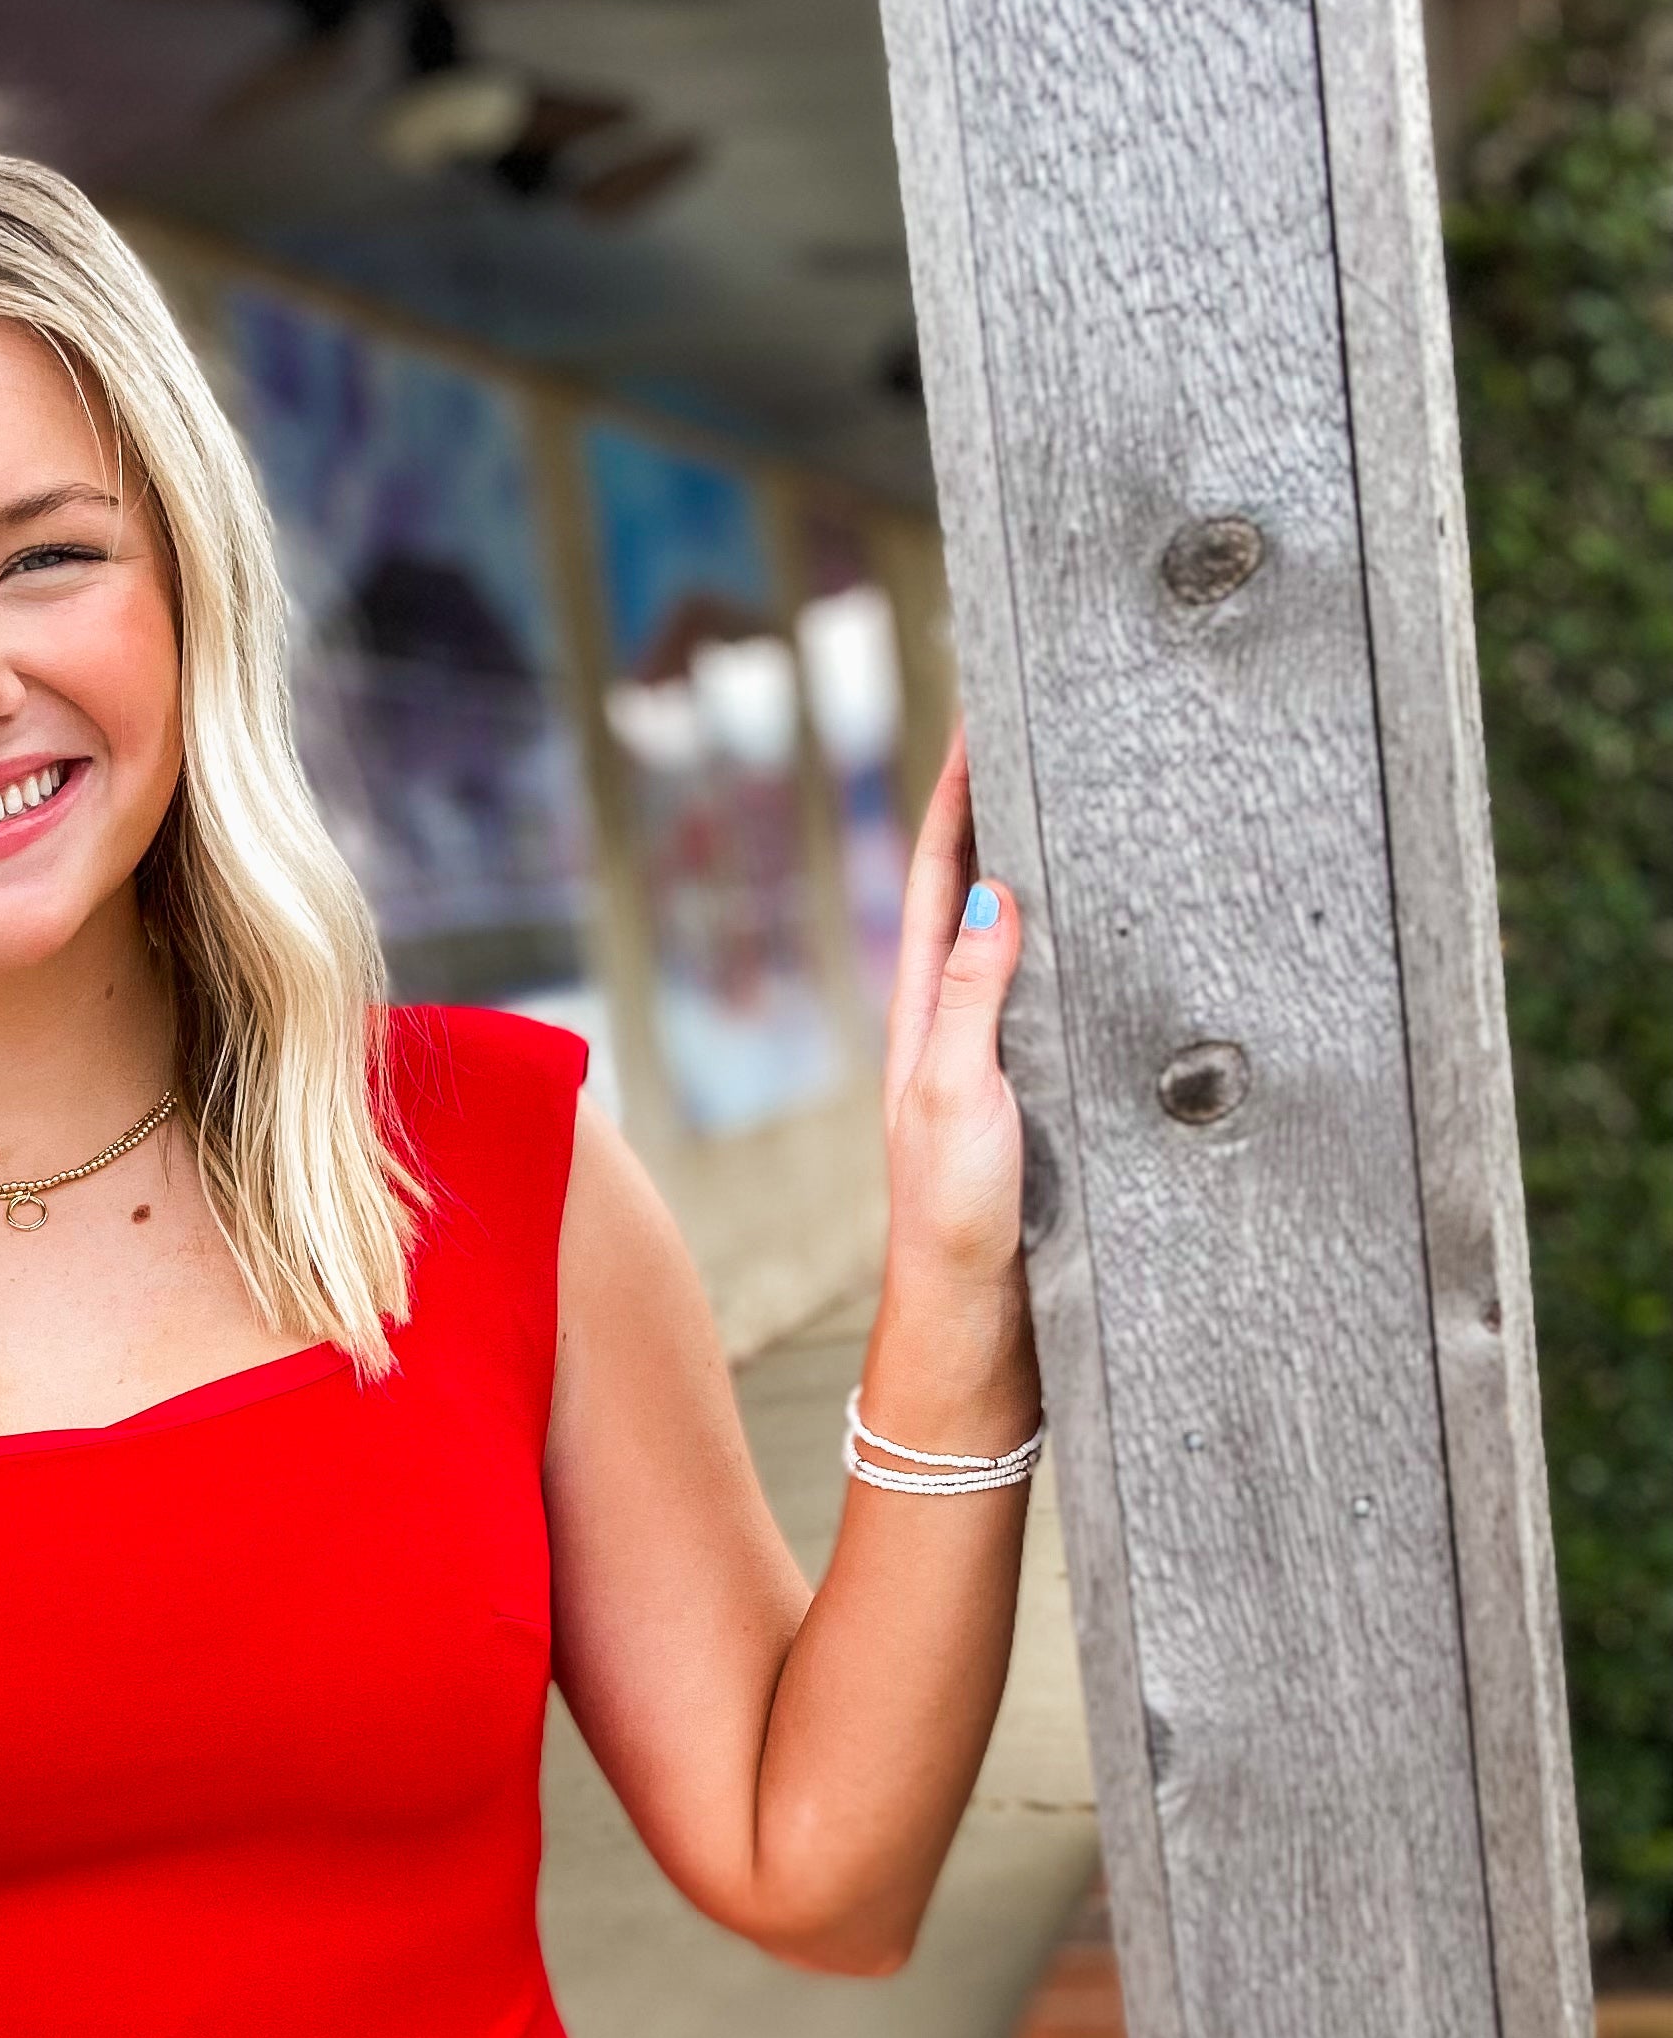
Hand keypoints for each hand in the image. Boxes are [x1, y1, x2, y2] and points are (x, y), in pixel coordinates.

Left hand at [882, 729, 1025, 1288]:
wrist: (980, 1315)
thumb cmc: (951, 1214)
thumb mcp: (957, 1092)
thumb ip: (972, 996)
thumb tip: (988, 891)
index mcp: (923, 1014)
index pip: (934, 879)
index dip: (952, 799)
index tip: (973, 722)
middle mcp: (957, 1025)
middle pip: (976, 893)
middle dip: (999, 812)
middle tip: (1034, 732)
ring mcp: (998, 1057)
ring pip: (1021, 942)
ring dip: (1041, 871)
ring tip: (1077, 798)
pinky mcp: (1040, 1095)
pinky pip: (1059, 997)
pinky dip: (1078, 946)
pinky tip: (1113, 929)